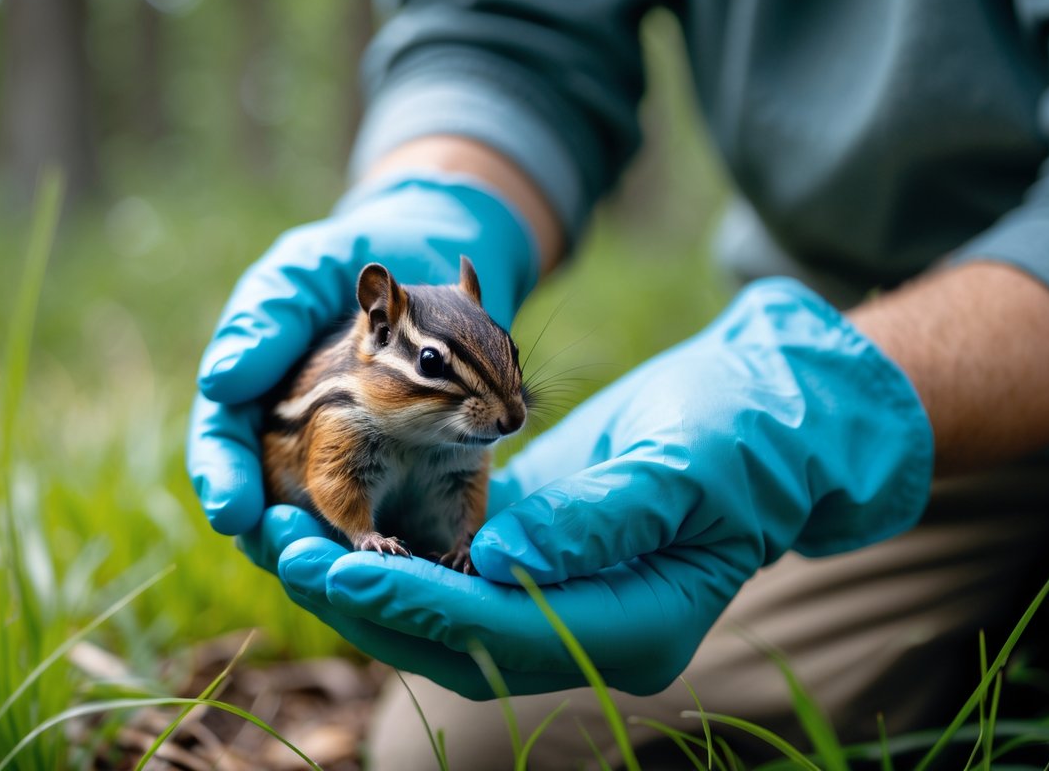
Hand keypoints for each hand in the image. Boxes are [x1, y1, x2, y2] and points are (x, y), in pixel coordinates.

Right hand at [186, 174, 537, 535]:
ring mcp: (349, 463)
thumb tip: (221, 381)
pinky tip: (424, 556)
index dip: (223, 480)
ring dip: (340, 556)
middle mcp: (293, 441)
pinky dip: (407, 545)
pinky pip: (398, 522)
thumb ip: (265, 318)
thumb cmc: (353, 260)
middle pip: (268, 506)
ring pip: (329, 529)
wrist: (435, 253)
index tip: (231, 511)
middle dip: (278, 538)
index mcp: (255, 395)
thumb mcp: (302, 271)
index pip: (223, 446)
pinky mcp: (407, 474)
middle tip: (294, 551)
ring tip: (361, 562)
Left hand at [245, 278, 933, 697]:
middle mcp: (585, 634)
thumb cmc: (745, 435)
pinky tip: (332, 515)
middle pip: (453, 637)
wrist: (769, 412)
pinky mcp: (533, 559)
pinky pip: (446, 568)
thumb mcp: (686, 465)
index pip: (505, 630)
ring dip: (358, 576)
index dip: (418, 602)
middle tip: (279, 547)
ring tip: (281, 533)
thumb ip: (601, 518)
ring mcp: (557, 600)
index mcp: (634, 631)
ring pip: (437, 610)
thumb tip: (503, 559)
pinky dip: (387, 548)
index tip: (338, 569)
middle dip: (362, 596)